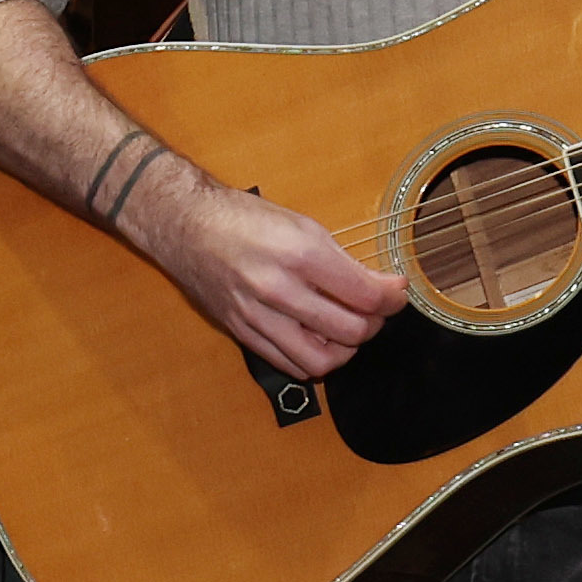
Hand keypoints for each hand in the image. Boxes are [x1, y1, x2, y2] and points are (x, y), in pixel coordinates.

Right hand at [133, 168, 403, 377]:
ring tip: (348, 330)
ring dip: (345, 349)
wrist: (185, 224)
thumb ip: (339, 260)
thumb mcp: (301, 224)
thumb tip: (377, 286)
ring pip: (322, 359)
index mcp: (300, 254)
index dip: (392, 297)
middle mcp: (279, 289)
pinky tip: (319, 340)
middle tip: (376, 310)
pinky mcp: (242, 331)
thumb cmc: (242, 218)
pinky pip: (289, 364)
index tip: (396, 291)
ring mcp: (258, 315)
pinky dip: (313, 359)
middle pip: (351, 331)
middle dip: (375, 323)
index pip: (366, 295)